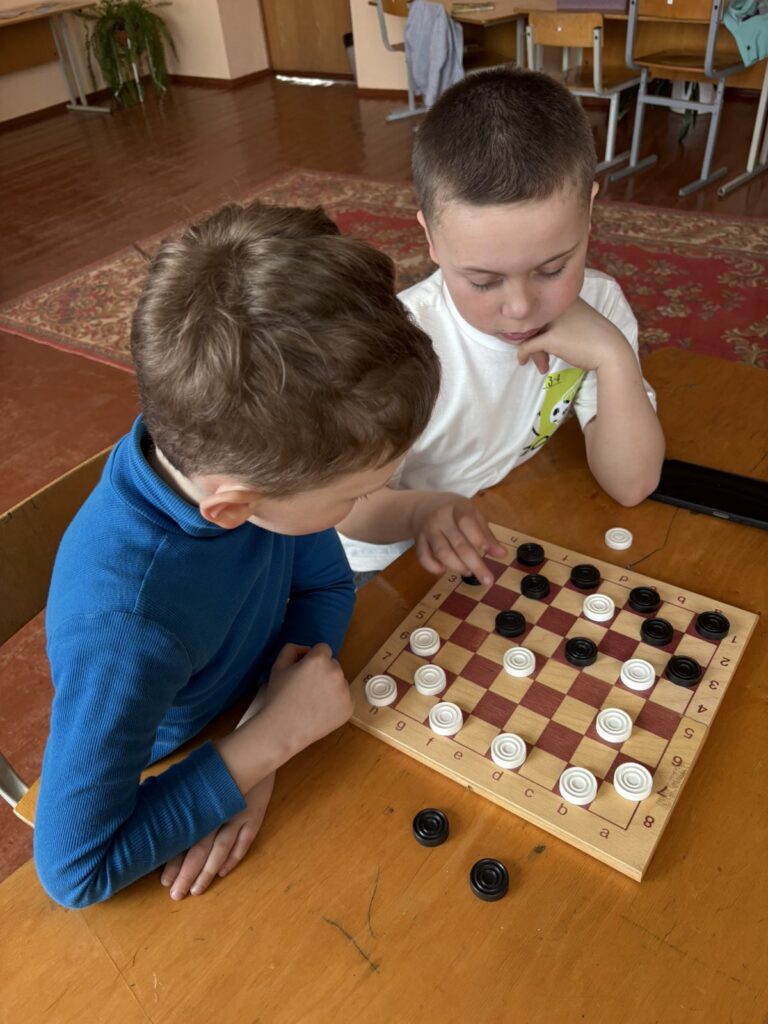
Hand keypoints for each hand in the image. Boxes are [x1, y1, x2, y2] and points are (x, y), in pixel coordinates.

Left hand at [161, 771, 274, 899]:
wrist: (252, 747)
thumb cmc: (216, 759)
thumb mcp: (192, 772)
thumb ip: (177, 793)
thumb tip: (152, 808)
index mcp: (202, 805)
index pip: (185, 839)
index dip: (174, 861)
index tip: (163, 880)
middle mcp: (219, 815)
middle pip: (201, 850)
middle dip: (188, 874)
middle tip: (175, 895)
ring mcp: (239, 817)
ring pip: (222, 851)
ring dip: (209, 873)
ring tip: (196, 890)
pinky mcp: (255, 816)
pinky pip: (244, 842)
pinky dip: (233, 858)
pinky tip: (223, 872)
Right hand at [263, 642, 352, 754]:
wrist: (283, 729)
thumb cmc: (278, 697)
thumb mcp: (278, 665)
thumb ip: (293, 649)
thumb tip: (307, 650)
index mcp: (319, 660)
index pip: (323, 649)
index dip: (312, 658)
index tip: (304, 671)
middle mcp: (336, 673)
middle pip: (333, 665)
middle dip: (322, 672)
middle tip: (306, 688)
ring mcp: (345, 691)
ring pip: (339, 682)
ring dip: (330, 687)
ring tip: (312, 701)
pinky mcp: (349, 707)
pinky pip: (344, 698)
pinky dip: (335, 702)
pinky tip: (320, 710)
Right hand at [410, 493, 506, 584]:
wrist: (422, 507)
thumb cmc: (454, 512)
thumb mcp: (472, 515)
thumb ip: (486, 534)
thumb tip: (502, 554)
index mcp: (457, 507)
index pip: (466, 522)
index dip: (478, 538)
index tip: (489, 552)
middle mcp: (440, 518)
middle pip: (457, 543)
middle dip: (474, 564)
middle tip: (487, 580)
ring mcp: (427, 530)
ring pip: (441, 553)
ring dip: (457, 567)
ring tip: (468, 572)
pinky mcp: (417, 541)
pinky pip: (424, 558)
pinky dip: (434, 568)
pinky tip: (444, 570)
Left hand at [516, 299, 625, 373]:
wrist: (611, 351)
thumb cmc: (595, 338)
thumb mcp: (576, 321)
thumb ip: (560, 319)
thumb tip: (537, 330)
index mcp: (565, 297)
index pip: (540, 307)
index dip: (535, 324)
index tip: (538, 337)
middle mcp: (557, 304)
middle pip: (534, 320)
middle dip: (532, 338)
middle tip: (540, 355)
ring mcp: (554, 320)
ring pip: (529, 333)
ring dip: (532, 349)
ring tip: (541, 363)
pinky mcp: (551, 338)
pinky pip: (527, 345)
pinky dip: (523, 354)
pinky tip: (522, 361)